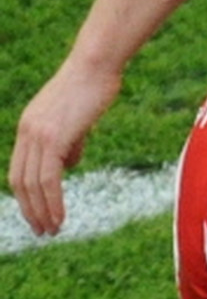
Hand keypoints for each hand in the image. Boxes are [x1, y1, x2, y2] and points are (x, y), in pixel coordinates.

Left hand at [9, 60, 120, 235]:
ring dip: (42, 211)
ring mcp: (37, 135)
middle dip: (30, 210)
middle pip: (20, 182)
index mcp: (29, 127)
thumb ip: (70, 142)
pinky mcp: (52, 138)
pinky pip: (48, 179)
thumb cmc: (93, 87)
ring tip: (53, 230)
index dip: (26, 196)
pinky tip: (61, 216)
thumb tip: (69, 163)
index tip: (39, 215)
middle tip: (43, 231)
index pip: (19, 170)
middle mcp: (26, 132)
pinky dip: (52, 202)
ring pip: (32, 184)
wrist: (95, 66)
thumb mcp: (77, 119)